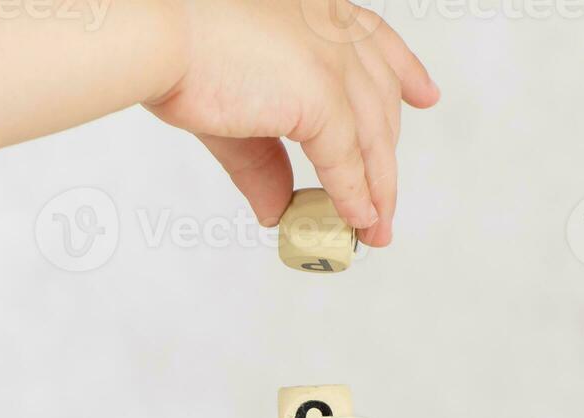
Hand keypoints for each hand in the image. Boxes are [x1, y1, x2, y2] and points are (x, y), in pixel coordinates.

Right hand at [148, 0, 438, 246]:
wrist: (160, 39)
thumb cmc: (179, 57)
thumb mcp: (232, 113)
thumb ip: (262, 162)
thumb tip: (277, 210)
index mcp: (313, 12)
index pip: (375, 40)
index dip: (405, 72)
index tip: (424, 96)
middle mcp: (331, 30)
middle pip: (379, 101)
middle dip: (385, 159)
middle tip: (384, 203)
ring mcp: (331, 61)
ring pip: (372, 136)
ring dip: (376, 190)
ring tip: (372, 230)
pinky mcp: (322, 96)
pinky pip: (348, 159)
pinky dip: (354, 195)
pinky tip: (357, 220)